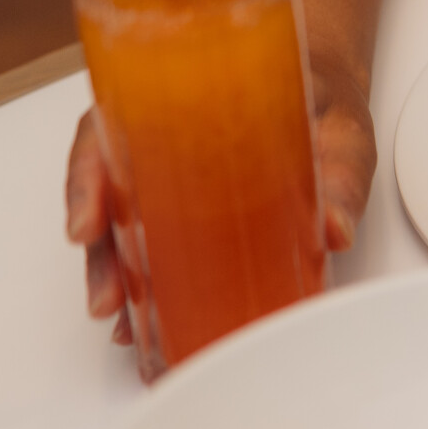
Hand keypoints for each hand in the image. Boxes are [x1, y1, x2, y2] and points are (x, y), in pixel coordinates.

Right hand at [62, 78, 376, 346]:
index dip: (86, 181)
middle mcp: (155, 142)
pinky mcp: (184, 216)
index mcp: (171, 102)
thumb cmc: (318, 101)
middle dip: (101, 255)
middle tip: (110, 299)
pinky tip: (149, 324)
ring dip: (119, 282)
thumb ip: (341, 174)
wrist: (323, 99)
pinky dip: (147, 288)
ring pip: (119, 230)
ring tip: (130, 329)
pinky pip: (152, 250)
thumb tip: (336, 229)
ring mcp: (164, 182)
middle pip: (103, 195)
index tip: (86, 226)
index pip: (103, 135)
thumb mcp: (338, 127)